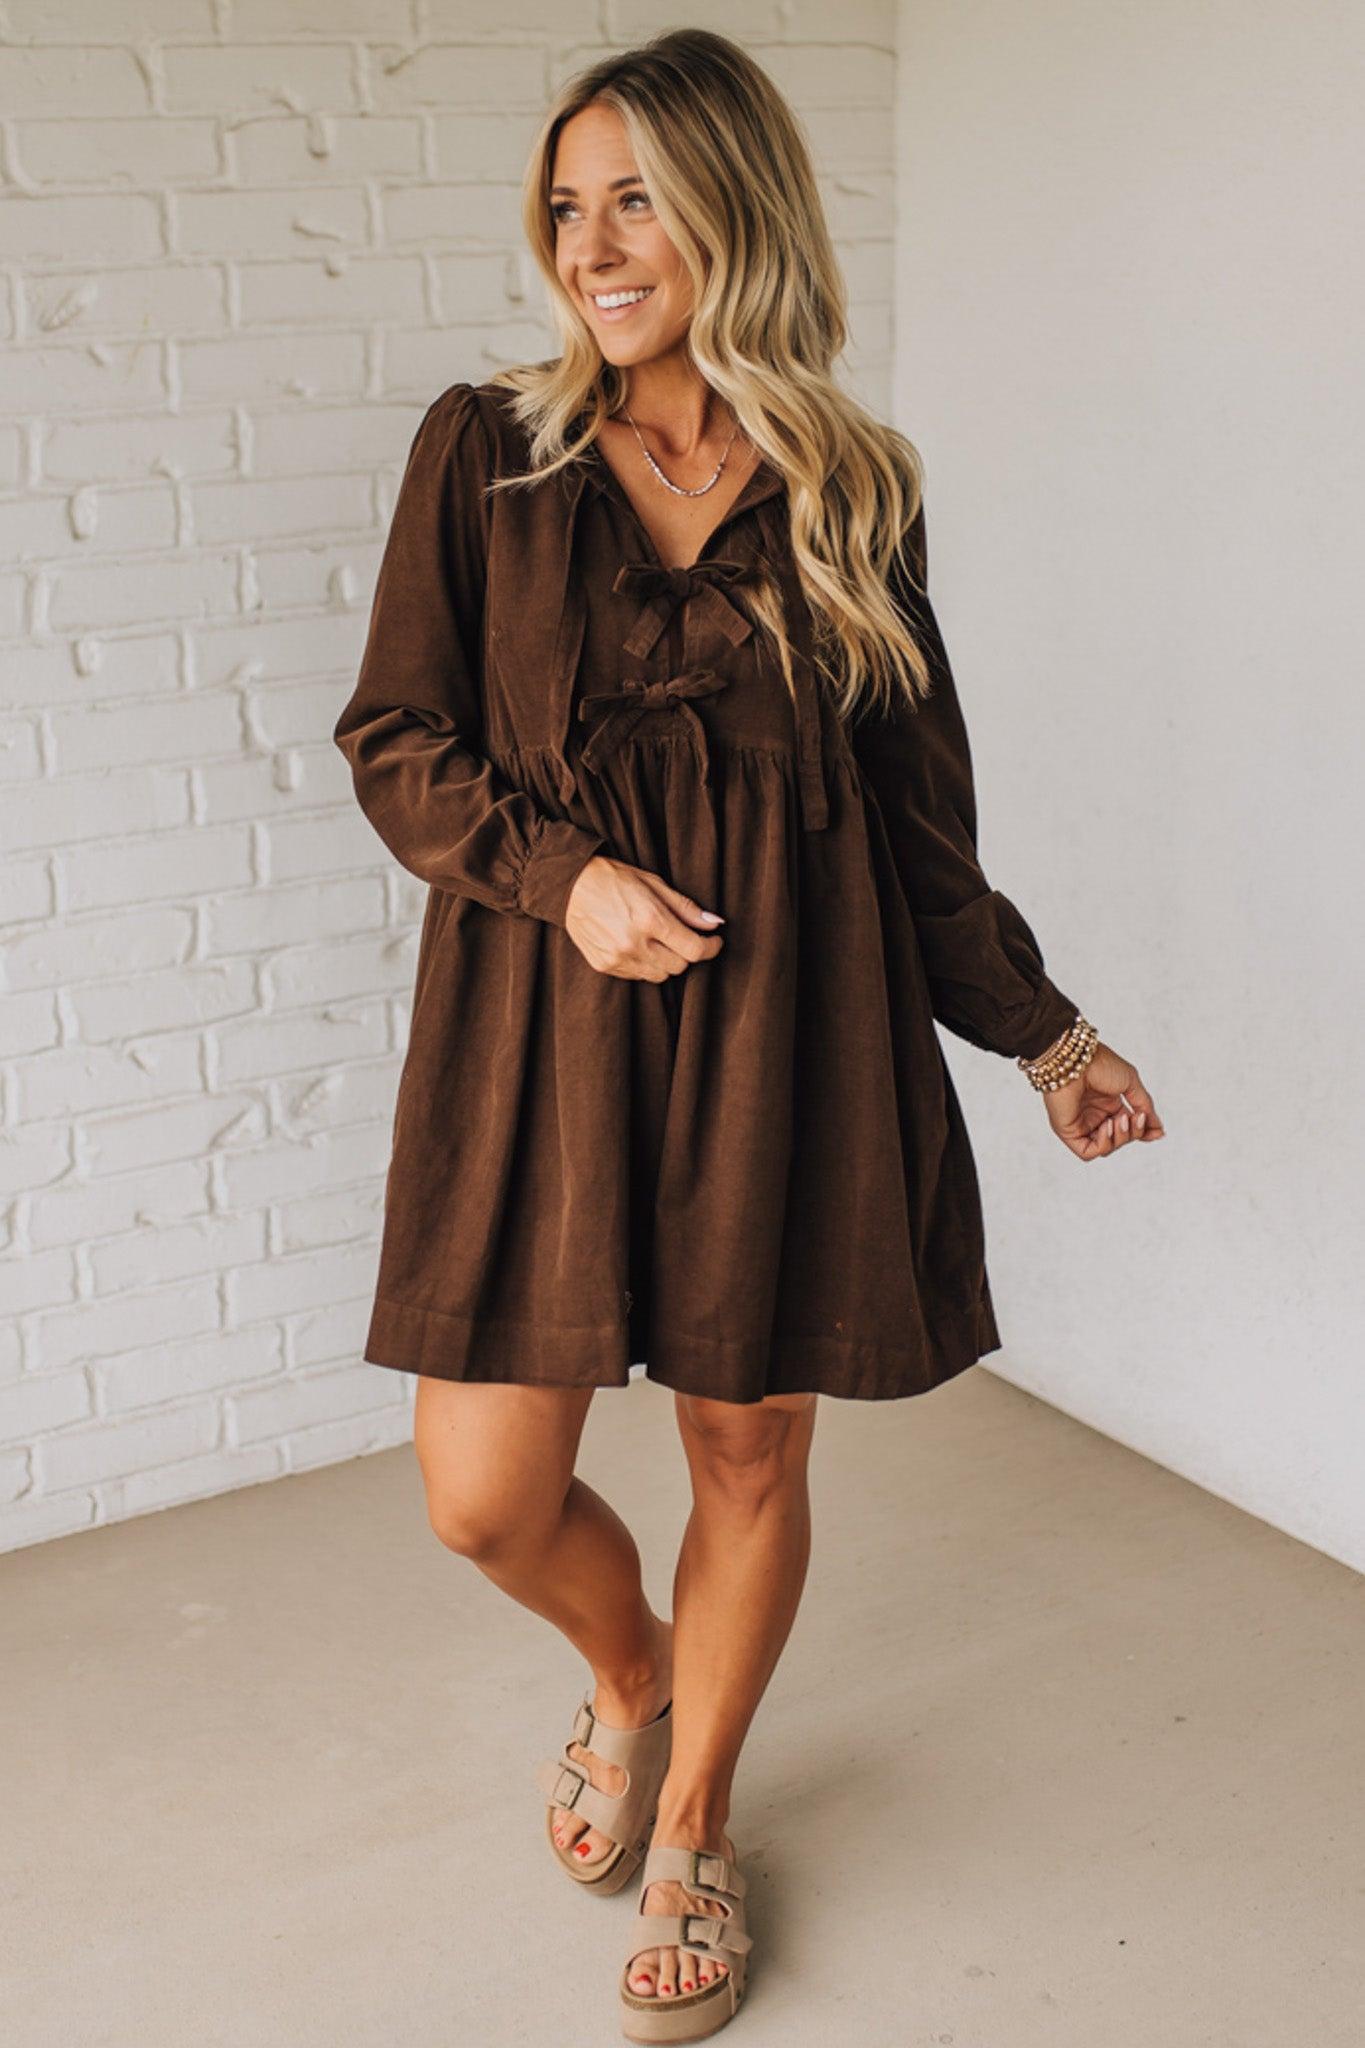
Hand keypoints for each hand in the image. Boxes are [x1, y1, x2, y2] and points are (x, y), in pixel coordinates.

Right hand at [564, 855, 725, 981]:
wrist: (570, 885)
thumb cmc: (615, 879)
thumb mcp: (654, 884)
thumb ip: (686, 908)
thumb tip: (714, 924)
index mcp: (650, 919)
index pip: (693, 949)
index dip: (711, 947)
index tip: (714, 942)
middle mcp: (634, 943)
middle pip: (679, 966)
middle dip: (687, 953)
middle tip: (682, 936)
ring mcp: (617, 958)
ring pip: (660, 976)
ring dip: (666, 962)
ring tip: (657, 941)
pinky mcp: (604, 966)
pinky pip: (638, 976)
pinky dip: (645, 965)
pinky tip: (637, 945)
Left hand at [1040, 1040, 1166, 1160]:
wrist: (1076, 1059)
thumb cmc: (1100, 1063)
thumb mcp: (1131, 1084)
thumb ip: (1145, 1107)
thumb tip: (1158, 1129)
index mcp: (1108, 1103)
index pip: (1128, 1127)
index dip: (1143, 1132)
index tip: (1158, 1132)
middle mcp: (1094, 1115)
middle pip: (1120, 1139)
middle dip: (1133, 1133)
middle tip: (1135, 1117)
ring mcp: (1081, 1124)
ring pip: (1106, 1148)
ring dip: (1120, 1138)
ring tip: (1120, 1119)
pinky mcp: (1068, 1132)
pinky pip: (1088, 1152)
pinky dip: (1103, 1144)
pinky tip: (1107, 1126)